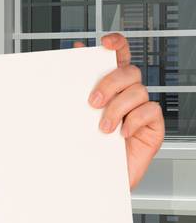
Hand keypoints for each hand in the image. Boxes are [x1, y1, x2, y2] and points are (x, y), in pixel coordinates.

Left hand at [74, 33, 163, 190]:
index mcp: (109, 88)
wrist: (94, 181)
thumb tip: (69, 62)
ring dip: (117, 107)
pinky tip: (122, 132)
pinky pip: (151, 111)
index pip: (118, 57)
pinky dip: (134, 119)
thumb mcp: (75, 117)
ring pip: (138, 91)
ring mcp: (141, 111)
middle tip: (92, 102)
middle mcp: (127, 96)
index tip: (104, 42)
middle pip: (129, 71)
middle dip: (109, 83)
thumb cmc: (86, 148)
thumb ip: (75, 91)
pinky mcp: (153, 127)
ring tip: (103, 127)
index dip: (116, 44)